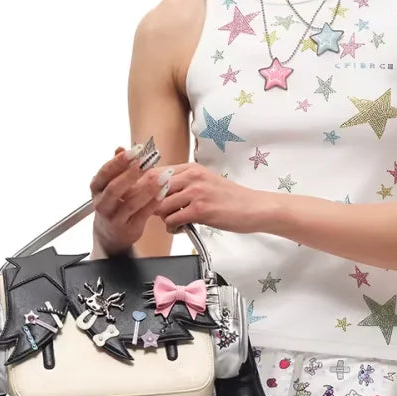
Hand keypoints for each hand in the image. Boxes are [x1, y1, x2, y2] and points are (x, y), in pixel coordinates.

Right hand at [90, 146, 163, 254]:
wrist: (110, 235)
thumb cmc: (113, 204)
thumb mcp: (110, 184)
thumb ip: (117, 167)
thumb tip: (121, 147)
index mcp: (96, 189)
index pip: (105, 173)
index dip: (119, 161)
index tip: (136, 150)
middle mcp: (102, 204)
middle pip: (114, 189)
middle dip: (131, 174)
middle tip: (146, 161)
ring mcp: (114, 218)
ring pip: (130, 203)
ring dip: (148, 188)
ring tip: (163, 176)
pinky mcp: (128, 229)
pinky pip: (142, 215)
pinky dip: (153, 202)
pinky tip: (163, 191)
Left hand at [150, 161, 268, 234]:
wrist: (254, 208)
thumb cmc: (231, 198)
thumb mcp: (205, 182)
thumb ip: (184, 183)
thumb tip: (159, 192)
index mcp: (191, 168)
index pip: (155, 173)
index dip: (143, 187)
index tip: (142, 198)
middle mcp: (192, 176)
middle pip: (153, 188)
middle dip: (151, 204)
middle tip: (158, 213)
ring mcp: (196, 193)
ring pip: (160, 206)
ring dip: (163, 217)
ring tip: (174, 221)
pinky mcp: (200, 210)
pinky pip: (172, 220)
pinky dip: (172, 227)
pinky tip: (181, 227)